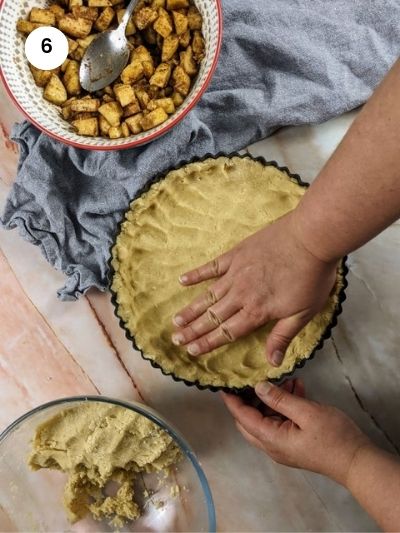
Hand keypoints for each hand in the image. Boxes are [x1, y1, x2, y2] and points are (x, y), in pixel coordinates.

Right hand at [172, 211, 337, 365]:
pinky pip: (212, 266)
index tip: (191, 351)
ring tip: (176, 319)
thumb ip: (283, 336)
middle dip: (193, 330)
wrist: (311, 238)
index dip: (208, 343)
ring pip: (208, 296)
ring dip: (191, 309)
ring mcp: (236, 273)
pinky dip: (197, 274)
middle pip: (212, 317)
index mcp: (257, 311)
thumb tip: (272, 363)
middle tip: (175, 338)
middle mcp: (241, 295)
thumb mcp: (304, 312)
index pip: (227, 332)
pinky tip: (182, 280)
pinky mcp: (236, 255)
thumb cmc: (312, 277)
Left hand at [222, 380, 370, 485]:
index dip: (232, 401)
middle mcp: (273, 445)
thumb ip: (280, 399)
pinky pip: (282, 421)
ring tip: (286, 380)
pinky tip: (297, 388)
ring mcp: (284, 445)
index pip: (242, 418)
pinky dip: (285, 405)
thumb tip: (258, 387)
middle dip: (250, 398)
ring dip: (273, 399)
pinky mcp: (295, 442)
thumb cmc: (334, 438)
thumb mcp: (306, 412)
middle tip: (253, 378)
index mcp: (271, 439)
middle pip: (250, 420)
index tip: (225, 384)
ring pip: (267, 418)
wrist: (358, 461)